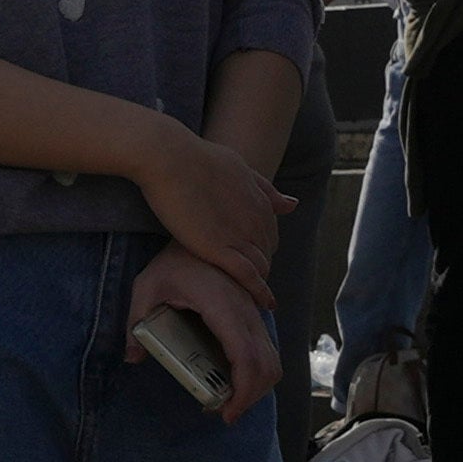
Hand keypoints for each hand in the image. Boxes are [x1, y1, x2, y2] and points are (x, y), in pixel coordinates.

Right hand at [124, 118, 284, 301]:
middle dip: (260, 266)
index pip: (269, 234)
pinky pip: (248, 276)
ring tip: (251, 299)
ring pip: (261, 267)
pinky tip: (261, 304)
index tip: (248, 258)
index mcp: (260, 201)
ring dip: (259, 283)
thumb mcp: (238, 167)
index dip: (260, 248)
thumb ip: (264, 188)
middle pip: (267, 252)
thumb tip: (291, 205)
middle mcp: (256, 220)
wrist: (171, 158)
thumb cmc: (195, 158)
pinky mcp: (219, 249)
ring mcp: (240, 234)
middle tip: (245, 282)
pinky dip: (257, 291)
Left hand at [130, 249, 277, 425]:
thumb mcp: (146, 287)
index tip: (227, 412)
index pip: (246, 355)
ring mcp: (253, 313)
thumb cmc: (172, 262)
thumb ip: (136, 322)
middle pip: (265, 364)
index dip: (243, 389)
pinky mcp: (252, 315)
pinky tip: (233, 380)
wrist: (201, 237)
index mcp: (223, 307)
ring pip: (271, 358)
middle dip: (250, 396)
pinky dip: (257, 370)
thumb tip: (132, 358)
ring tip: (229, 401)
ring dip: (257, 386)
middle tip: (224, 413)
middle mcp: (246, 311)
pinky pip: (265, 348)